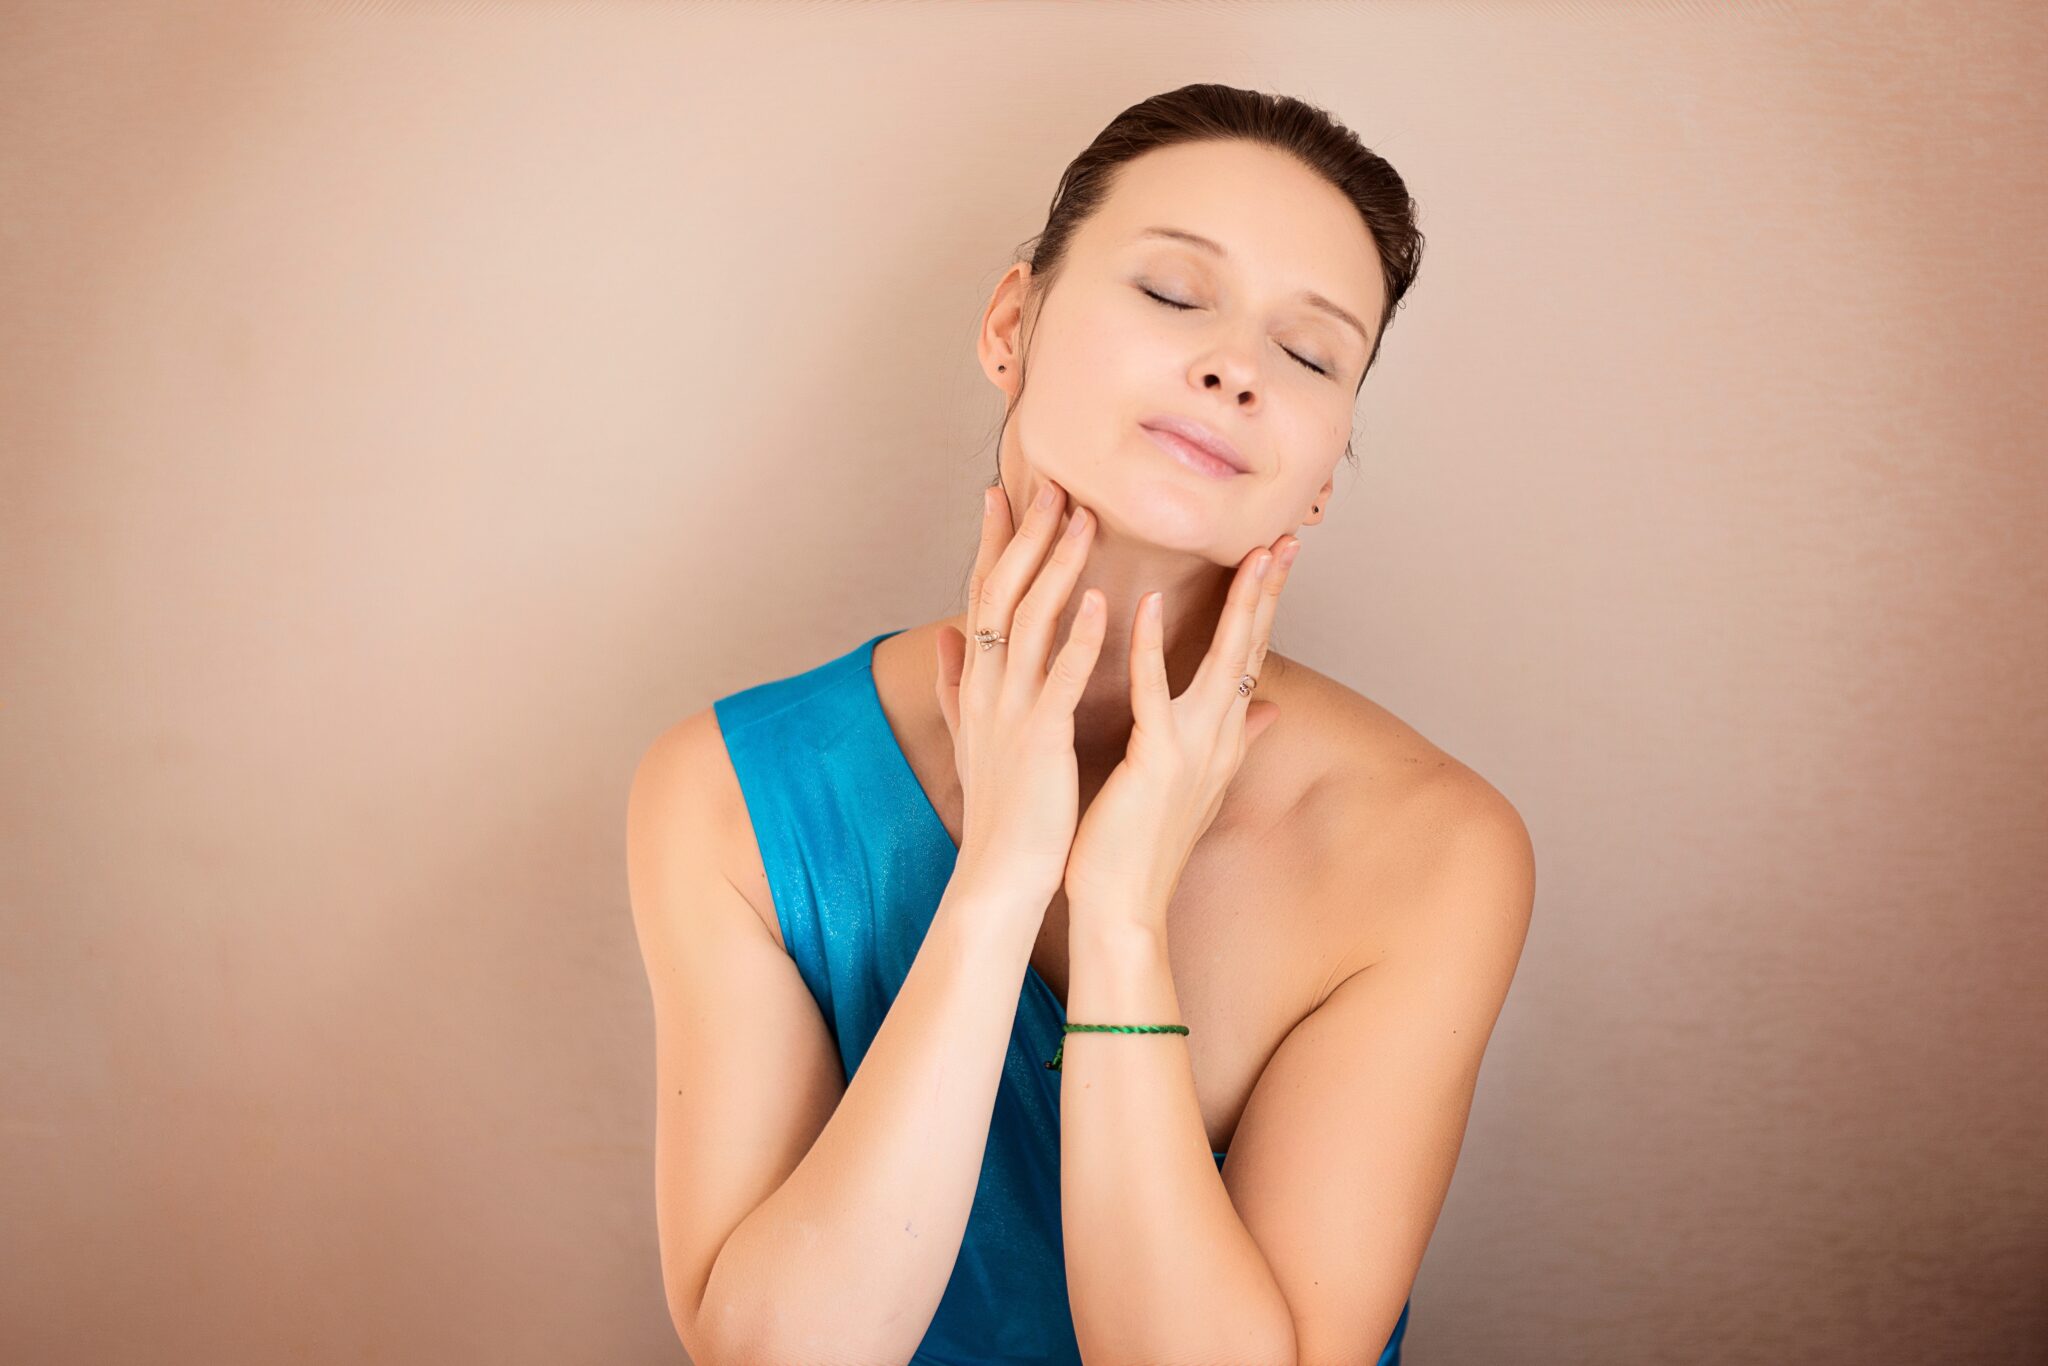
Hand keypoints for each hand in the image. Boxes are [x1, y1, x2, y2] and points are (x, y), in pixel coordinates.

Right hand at [934, 478, 1105, 915]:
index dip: (991, 545)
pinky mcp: (1042, 740)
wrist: (1000, 875)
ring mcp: (1012, 711)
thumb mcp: (970, 737)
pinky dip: (1076, 640)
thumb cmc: (1000, 810)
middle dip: (1026, 537)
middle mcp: (987, 687)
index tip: (1002, 494)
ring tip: (1081, 520)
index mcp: (978, 684)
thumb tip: (942, 639)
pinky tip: (1097, 602)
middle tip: (1052, 485)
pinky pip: (1059, 680)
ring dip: (1056, 568)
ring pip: (1030, 622)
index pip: (981, 598)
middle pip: (1002, 594)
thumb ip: (954, 684)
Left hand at [1061, 535, 1298, 927]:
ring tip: (1250, 554)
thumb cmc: (1139, 847)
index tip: (1278, 554)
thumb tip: (1270, 709)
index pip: (1250, 658)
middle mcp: (1217, 741)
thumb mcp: (1194, 786)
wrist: (1120, 910)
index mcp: (1219, 741)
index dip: (1266, 607)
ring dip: (1238, 607)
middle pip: (1252, 651)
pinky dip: (1154, 648)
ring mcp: (1192, 751)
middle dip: (1270, 592)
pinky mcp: (1155, 763)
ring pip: (1224, 664)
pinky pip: (1155, 694)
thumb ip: (1235, 740)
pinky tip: (1151, 604)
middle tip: (1287, 535)